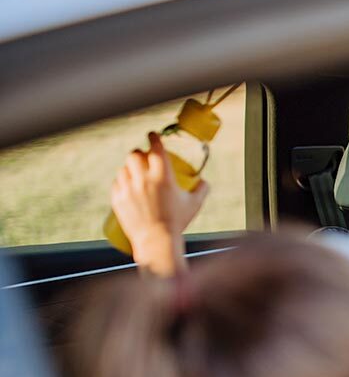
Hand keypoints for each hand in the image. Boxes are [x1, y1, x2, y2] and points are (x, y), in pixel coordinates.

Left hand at [110, 132, 209, 275]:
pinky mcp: (118, 199)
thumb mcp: (194, 204)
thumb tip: (204, 181)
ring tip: (135, 174)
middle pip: (134, 154)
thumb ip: (202, 189)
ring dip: (130, 168)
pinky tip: (127, 186)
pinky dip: (122, 182)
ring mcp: (128, 189)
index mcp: (163, 176)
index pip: (155, 148)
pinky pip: (116, 183)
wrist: (157, 241)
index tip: (152, 135)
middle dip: (139, 153)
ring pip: (124, 168)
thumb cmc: (177, 222)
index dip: (153, 137)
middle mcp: (143, 179)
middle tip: (143, 158)